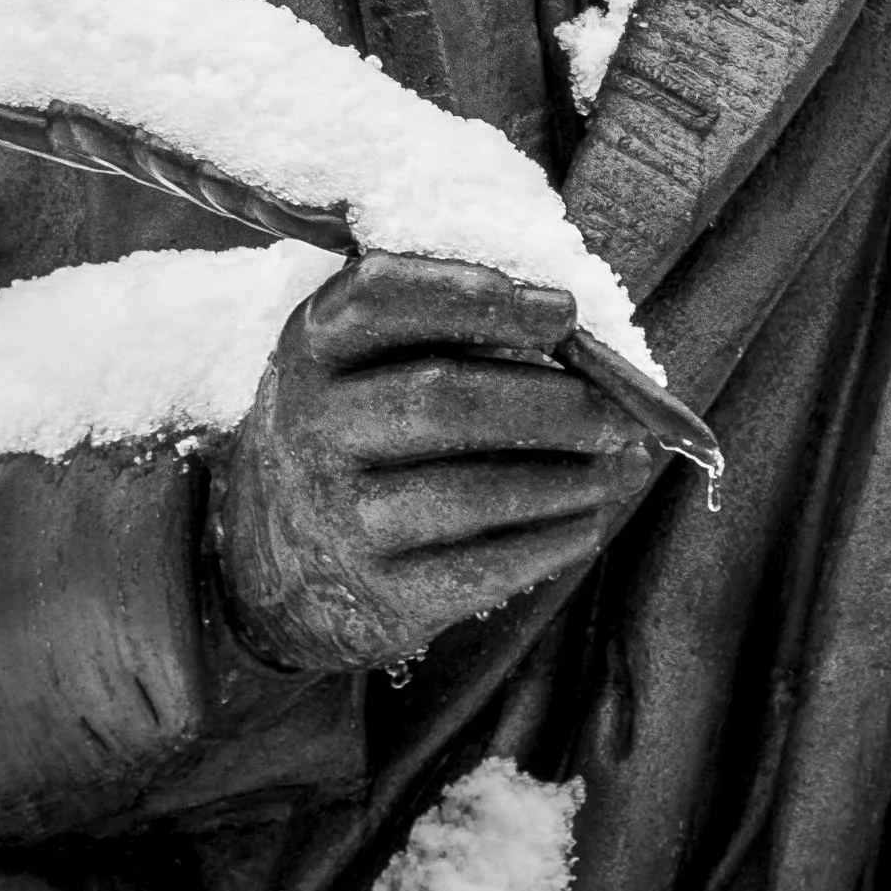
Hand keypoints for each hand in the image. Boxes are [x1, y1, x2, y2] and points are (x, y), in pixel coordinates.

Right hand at [209, 252, 660, 674]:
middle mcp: (313, 426)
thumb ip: (440, 328)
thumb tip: (578, 334)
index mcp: (313, 345)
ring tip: (624, 463)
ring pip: (469, 490)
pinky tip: (591, 520)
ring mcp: (340, 517)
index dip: (476, 295)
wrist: (266, 558)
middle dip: (552, 402)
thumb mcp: (358, 362)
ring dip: (567, 477)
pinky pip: (481, 567)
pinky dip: (551, 541)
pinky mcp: (377, 594)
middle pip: (442, 398)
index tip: (562, 310)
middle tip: (623, 410)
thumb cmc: (352, 429)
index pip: (382, 295)